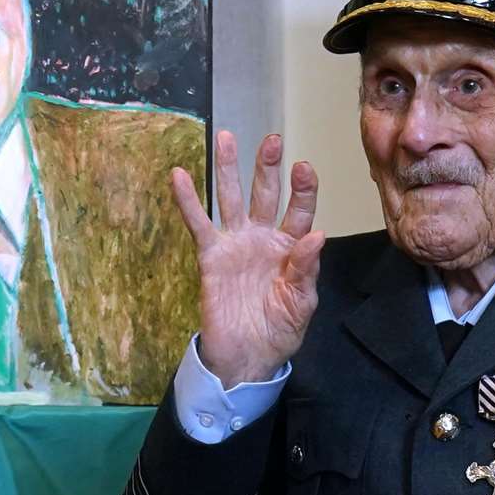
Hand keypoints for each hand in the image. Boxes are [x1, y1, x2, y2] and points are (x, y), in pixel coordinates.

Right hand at [173, 131, 323, 385]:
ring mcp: (236, 243)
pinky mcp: (211, 256)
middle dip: (268, 167)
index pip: (299, 210)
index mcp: (292, 247)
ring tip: (226, 137)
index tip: (304, 169)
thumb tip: (316, 236)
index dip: (303, 189)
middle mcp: (264, 237)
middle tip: (271, 141)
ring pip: (231, 198)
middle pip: (266, 194)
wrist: (246, 357)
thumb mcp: (300, 304)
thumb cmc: (280, 331)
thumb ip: (305, 270)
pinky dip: (187, 200)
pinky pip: (199, 224)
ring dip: (228, 169)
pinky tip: (178, 175)